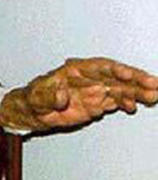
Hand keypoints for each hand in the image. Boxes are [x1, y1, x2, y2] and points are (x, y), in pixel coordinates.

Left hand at [0, 57, 157, 131]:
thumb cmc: (33, 99)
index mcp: (75, 70)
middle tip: (153, 85)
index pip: (99, 66)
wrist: (33, 112)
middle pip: (115, 76)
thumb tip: (62, 95)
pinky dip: (125, 103)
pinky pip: (114, 101)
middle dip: (135, 80)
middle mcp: (88, 78)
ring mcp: (94, 91)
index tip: (129, 74)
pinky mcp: (96, 104)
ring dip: (136, 92)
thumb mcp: (37, 97)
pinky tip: (134, 107)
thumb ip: (49, 96)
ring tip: (153, 96)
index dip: (115, 69)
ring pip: (119, 89)